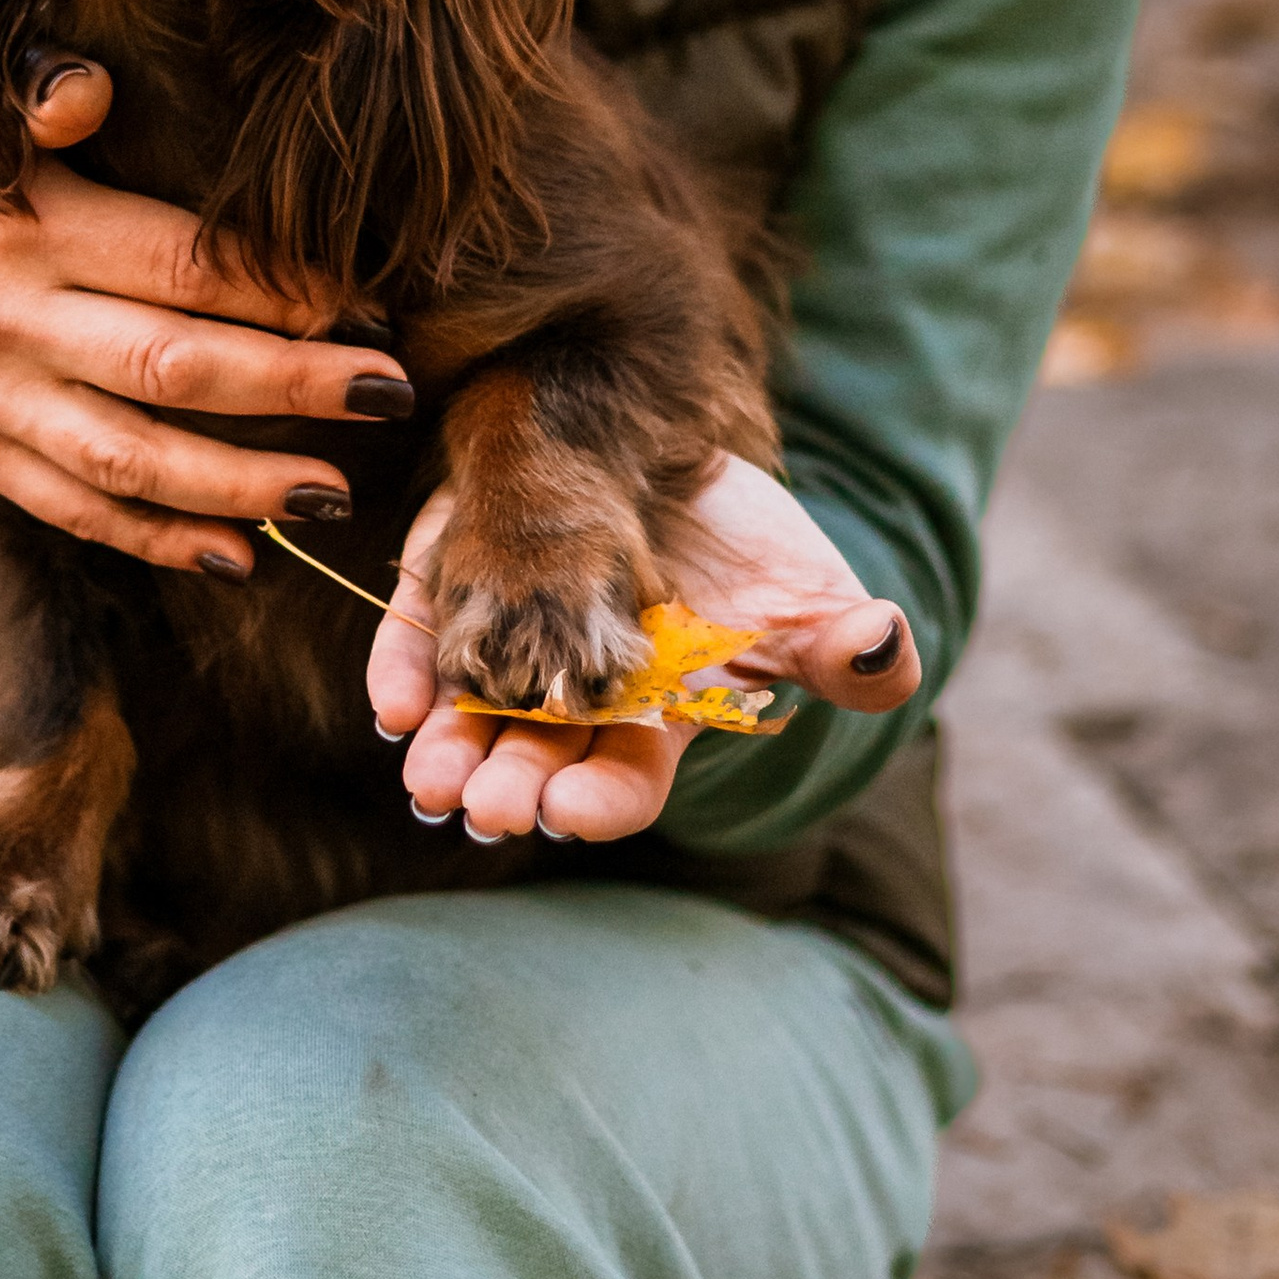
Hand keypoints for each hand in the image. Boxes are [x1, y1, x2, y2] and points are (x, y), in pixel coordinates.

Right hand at [0, 61, 410, 577]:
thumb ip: (51, 98)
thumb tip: (89, 90)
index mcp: (27, 225)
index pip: (176, 268)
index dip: (277, 290)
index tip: (365, 305)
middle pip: (168, 369)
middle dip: (291, 387)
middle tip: (389, 393)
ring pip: (127, 460)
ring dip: (240, 485)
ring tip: (332, 495)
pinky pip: (76, 511)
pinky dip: (158, 540)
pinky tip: (239, 552)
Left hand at [367, 449, 921, 844]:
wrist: (683, 466)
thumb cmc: (755, 555)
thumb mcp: (812, 600)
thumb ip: (850, 646)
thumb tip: (886, 648)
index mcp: (656, 716)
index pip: (625, 778)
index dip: (599, 800)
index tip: (573, 813)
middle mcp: (575, 689)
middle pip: (535, 755)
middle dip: (508, 784)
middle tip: (480, 806)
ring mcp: (517, 633)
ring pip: (471, 706)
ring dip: (445, 746)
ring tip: (427, 774)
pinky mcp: (470, 568)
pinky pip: (429, 624)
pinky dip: (407, 662)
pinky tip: (392, 697)